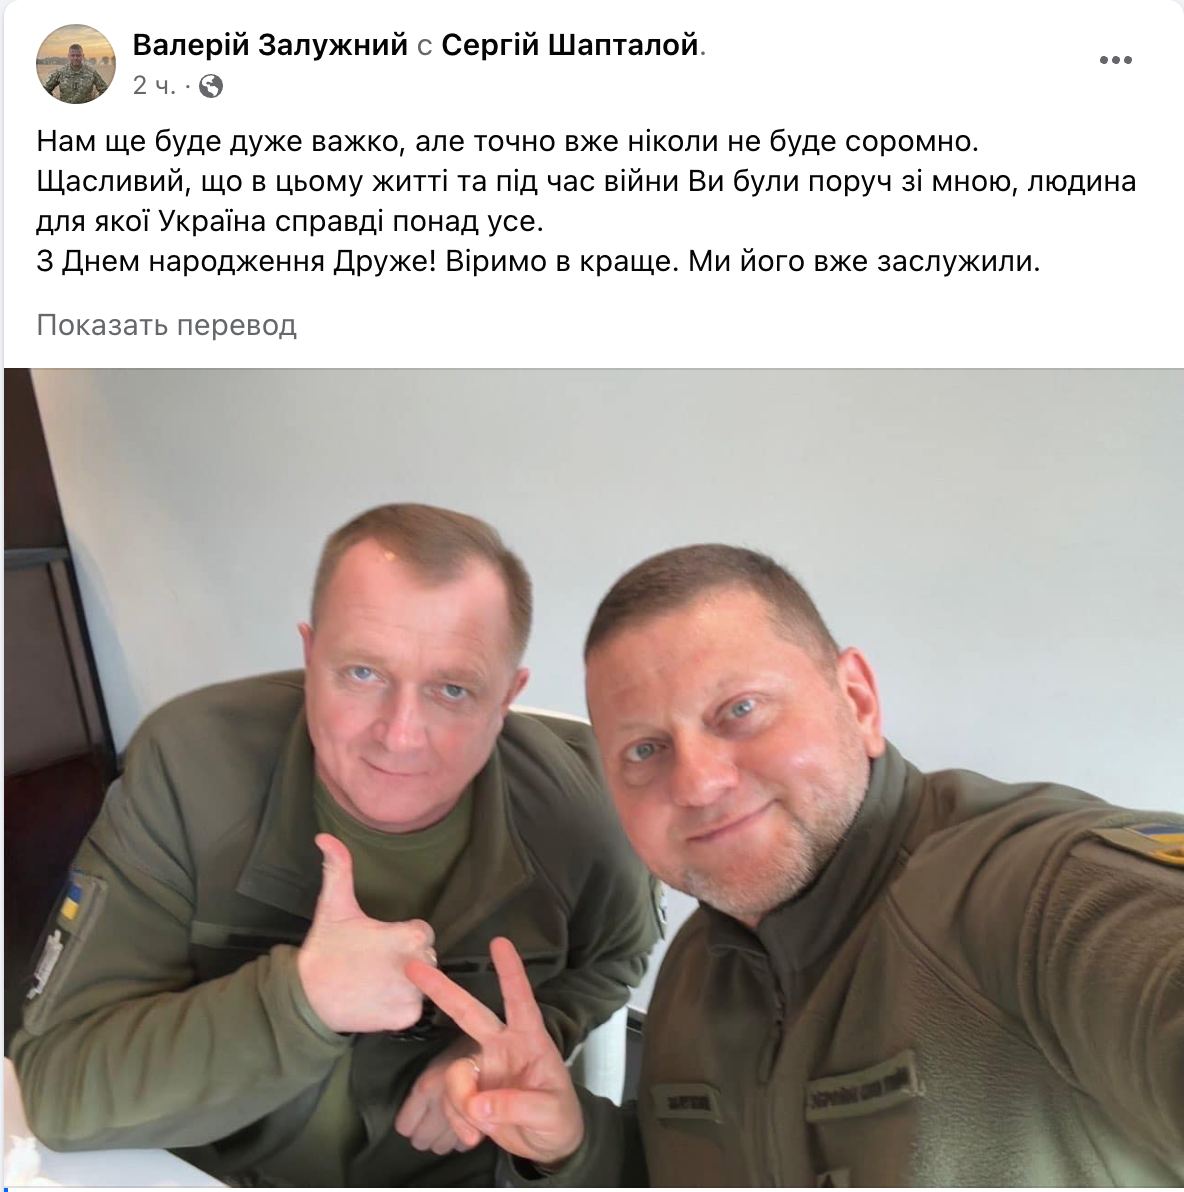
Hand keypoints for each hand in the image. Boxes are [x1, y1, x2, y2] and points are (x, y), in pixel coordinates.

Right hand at [297, 833, 434, 1032]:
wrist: (308, 998)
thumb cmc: (327, 948)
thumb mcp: (333, 905)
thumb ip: (338, 868)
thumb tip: (325, 836)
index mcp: (408, 935)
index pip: (422, 933)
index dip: (402, 937)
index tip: (380, 943)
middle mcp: (417, 964)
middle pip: (426, 958)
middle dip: (406, 959)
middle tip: (375, 964)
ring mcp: (413, 993)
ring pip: (423, 983)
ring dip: (406, 983)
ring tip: (376, 982)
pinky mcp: (407, 1017)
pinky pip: (415, 1007)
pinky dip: (400, 1006)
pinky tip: (378, 1000)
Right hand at [406, 937, 583, 1168]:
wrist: (547, 1145)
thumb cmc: (558, 1118)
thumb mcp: (552, 1115)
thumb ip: (519, 1106)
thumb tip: (478, 1104)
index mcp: (530, 1039)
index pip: (521, 1001)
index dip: (511, 973)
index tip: (500, 943)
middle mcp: (502, 1045)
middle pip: (470, 1013)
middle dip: (443, 990)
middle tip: (414, 967)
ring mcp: (483, 1067)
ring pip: (455, 1073)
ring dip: (460, 1104)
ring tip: (479, 1132)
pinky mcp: (468, 1091)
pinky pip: (449, 1101)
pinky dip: (457, 1122)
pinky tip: (473, 1137)